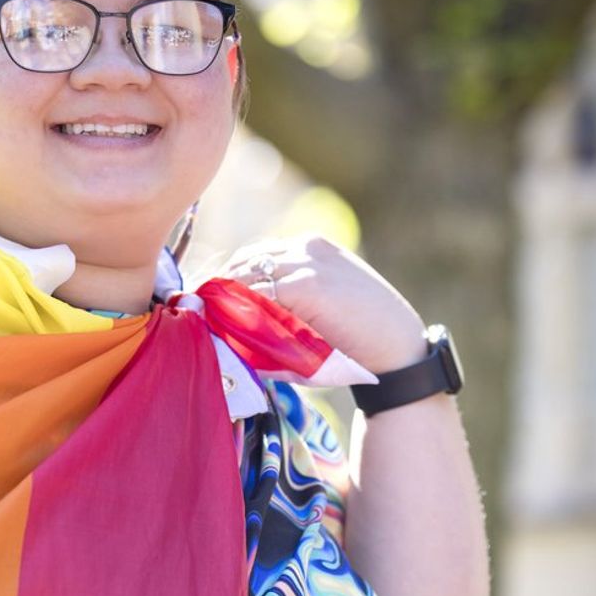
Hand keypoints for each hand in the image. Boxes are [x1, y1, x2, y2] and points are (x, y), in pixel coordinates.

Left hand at [225, 236, 427, 373]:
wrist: (397, 348)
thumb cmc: (358, 339)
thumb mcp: (321, 311)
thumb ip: (283, 309)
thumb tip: (231, 327)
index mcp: (311, 247)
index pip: (254, 255)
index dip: (228, 279)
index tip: (209, 301)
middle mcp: (305, 248)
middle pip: (243, 261)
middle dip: (218, 288)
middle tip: (198, 313)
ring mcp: (306, 264)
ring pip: (246, 277)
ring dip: (223, 300)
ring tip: (207, 322)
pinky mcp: (306, 285)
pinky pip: (257, 296)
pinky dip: (238, 311)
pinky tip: (225, 327)